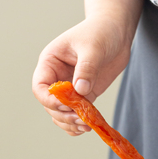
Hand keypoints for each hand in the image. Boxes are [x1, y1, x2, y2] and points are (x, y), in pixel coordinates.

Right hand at [32, 14, 132, 135]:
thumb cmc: (101, 32)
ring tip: (87, 125)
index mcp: (50, 62)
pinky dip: (78, 124)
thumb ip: (86, 68)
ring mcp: (69, 88)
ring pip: (60, 114)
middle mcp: (56, 77)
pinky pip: (74, 114)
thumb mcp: (93, 47)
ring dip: (70, 123)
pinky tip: (88, 126)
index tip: (67, 105)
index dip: (50, 100)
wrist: (117, 32)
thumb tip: (80, 90)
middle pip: (50, 105)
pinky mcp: (83, 95)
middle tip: (82, 118)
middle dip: (64, 115)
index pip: (40, 87)